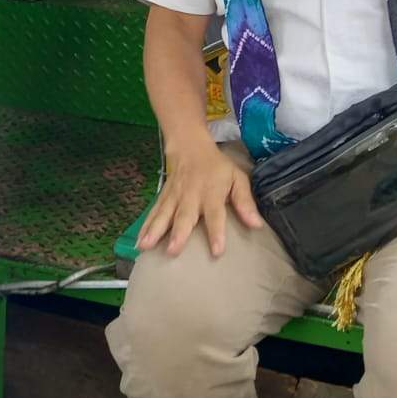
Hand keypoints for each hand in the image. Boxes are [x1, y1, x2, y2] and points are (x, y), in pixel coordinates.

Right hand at [136, 140, 262, 258]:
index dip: (216, 232)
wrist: (189, 146)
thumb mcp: (237, 178)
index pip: (215, 214)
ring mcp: (173, 197)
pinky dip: (145, 226)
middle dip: (178, 233)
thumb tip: (257, 225)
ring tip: (146, 247)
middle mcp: (191, 196)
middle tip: (173, 251)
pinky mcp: (163, 197)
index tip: (216, 251)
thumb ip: (245, 202)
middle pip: (184, 216)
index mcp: (212, 192)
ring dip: (155, 231)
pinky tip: (139, 241)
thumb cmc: (217, 167)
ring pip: (163, 214)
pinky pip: (153, 212)